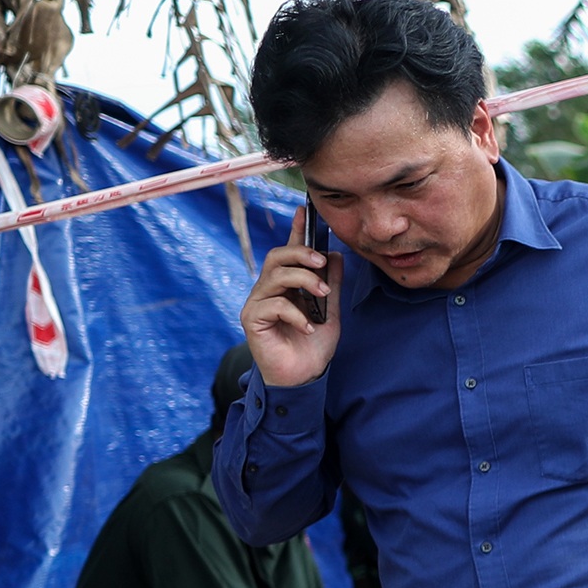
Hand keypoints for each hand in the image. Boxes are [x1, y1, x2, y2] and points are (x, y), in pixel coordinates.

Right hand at [242, 207, 341, 386]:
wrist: (302, 378)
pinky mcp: (251, 320)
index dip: (295, 231)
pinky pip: (272, 304)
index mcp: (286, 285)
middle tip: (322, 262)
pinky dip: (295, 313)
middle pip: (276, 257)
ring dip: (303, 280)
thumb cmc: (312, 346)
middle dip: (301, 254)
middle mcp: (268, 290)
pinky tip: (307, 327)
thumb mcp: (329, 312)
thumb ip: (330, 285)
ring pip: (274, 275)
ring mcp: (257, 303)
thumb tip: (336, 256)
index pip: (288, 252)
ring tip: (321, 295)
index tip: (304, 210)